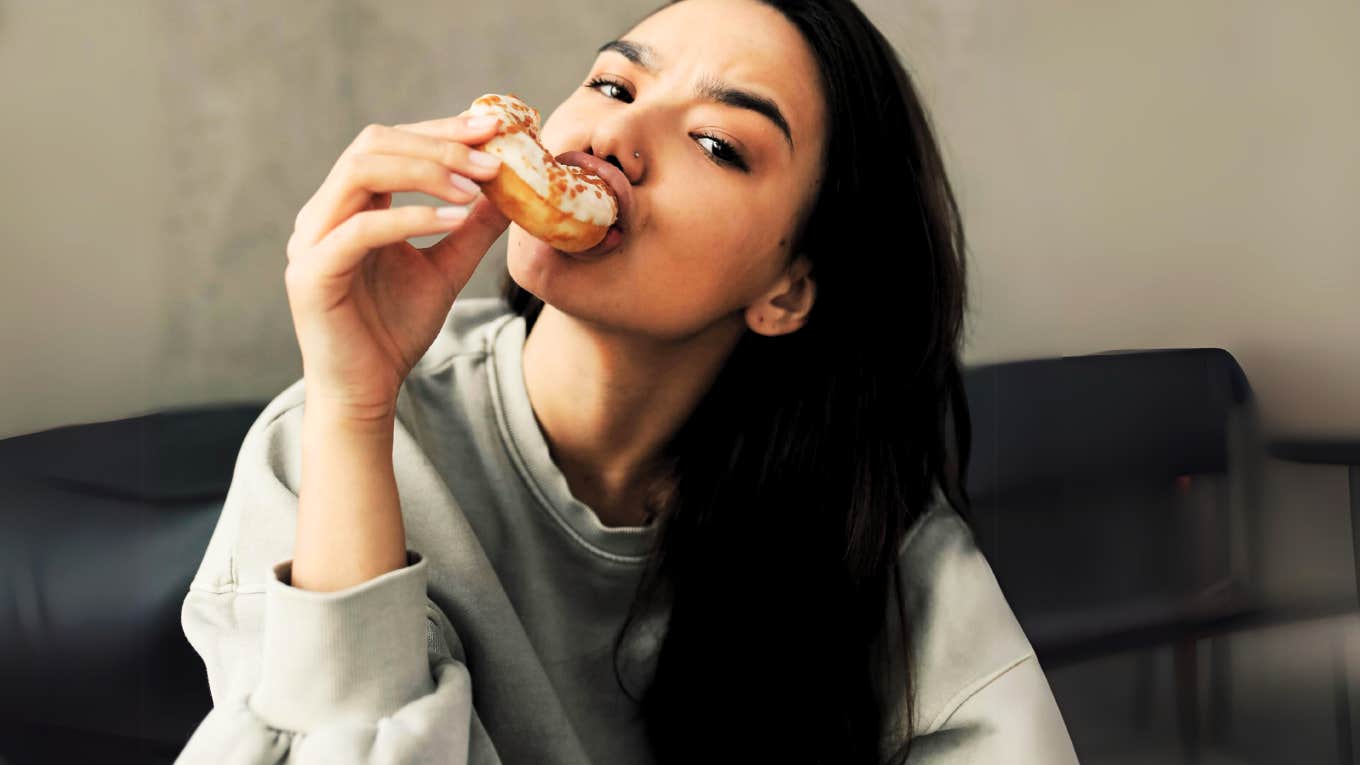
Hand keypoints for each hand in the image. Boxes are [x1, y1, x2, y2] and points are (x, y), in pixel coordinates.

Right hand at [284, 113, 510, 420]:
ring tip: (477, 186)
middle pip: (374, 143)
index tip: (494, 126)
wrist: (366, 391)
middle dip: (438, 143)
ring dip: (425, 171)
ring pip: (361, 172)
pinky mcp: (312, 272)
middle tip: (493, 155)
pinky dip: (411, 217)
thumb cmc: (396, 329)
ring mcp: (311, 239)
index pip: (392, 142)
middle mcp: (324, 212)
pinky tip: (456, 218)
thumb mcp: (447, 269)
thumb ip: (473, 229)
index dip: (442, 129)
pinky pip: (361, 228)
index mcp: (350, 204)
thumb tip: (513, 191)